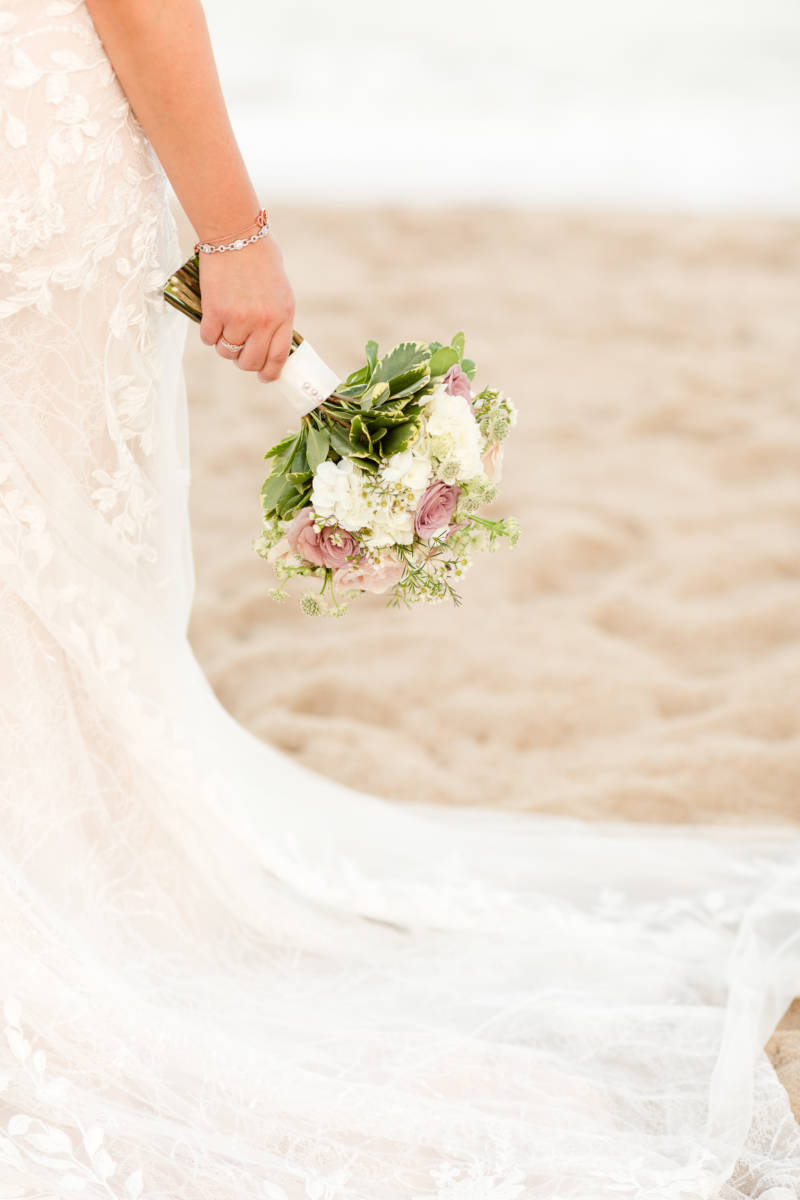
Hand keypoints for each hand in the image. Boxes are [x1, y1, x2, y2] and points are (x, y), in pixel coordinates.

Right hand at [198, 234, 295, 381]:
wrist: (235, 234)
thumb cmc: (260, 258)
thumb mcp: (280, 290)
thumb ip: (276, 317)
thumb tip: (268, 343)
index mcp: (283, 315)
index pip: (278, 357)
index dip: (270, 372)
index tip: (264, 377)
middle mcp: (262, 321)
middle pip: (251, 361)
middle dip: (243, 362)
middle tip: (238, 352)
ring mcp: (238, 318)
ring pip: (227, 352)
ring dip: (224, 346)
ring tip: (224, 330)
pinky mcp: (215, 312)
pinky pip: (209, 338)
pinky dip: (209, 334)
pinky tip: (211, 321)